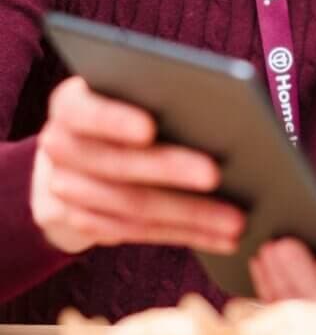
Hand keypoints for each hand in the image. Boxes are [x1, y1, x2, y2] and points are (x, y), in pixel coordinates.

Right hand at [31, 76, 244, 254]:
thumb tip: (219, 111)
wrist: (73, 157)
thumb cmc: (123, 112)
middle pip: (118, 164)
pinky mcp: (84, 223)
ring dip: (190, 216)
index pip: (85, 111)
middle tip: (215, 175)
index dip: (115, 120)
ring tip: (236, 219)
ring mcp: (66, 190)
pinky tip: (223, 238)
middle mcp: (60, 147)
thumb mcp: (127, 96)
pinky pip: (139, 233)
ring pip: (133, 208)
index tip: (149, 129)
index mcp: (70, 105)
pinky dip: (186, 235)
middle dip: (170, 171)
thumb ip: (157, 97)